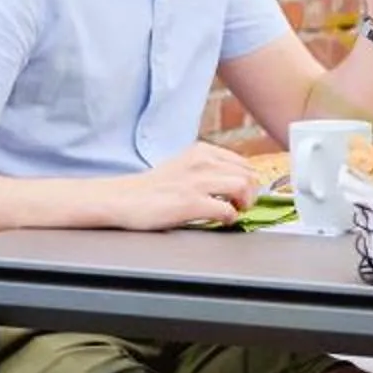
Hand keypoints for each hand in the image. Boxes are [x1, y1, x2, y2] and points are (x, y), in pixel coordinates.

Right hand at [116, 141, 268, 230]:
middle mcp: (202, 161)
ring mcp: (197, 181)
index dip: (249, 182)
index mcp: (202, 151)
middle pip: (249, 175)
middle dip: (250, 194)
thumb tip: (237, 182)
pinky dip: (229, 217)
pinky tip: (220, 220)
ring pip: (243, 187)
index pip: (244, 164)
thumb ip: (208, 169)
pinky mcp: (191, 203)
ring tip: (233, 211)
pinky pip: (227, 210)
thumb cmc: (152, 188)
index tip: (244, 195)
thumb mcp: (184, 166)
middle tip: (240, 206)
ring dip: (244, 204)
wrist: (122, 198)